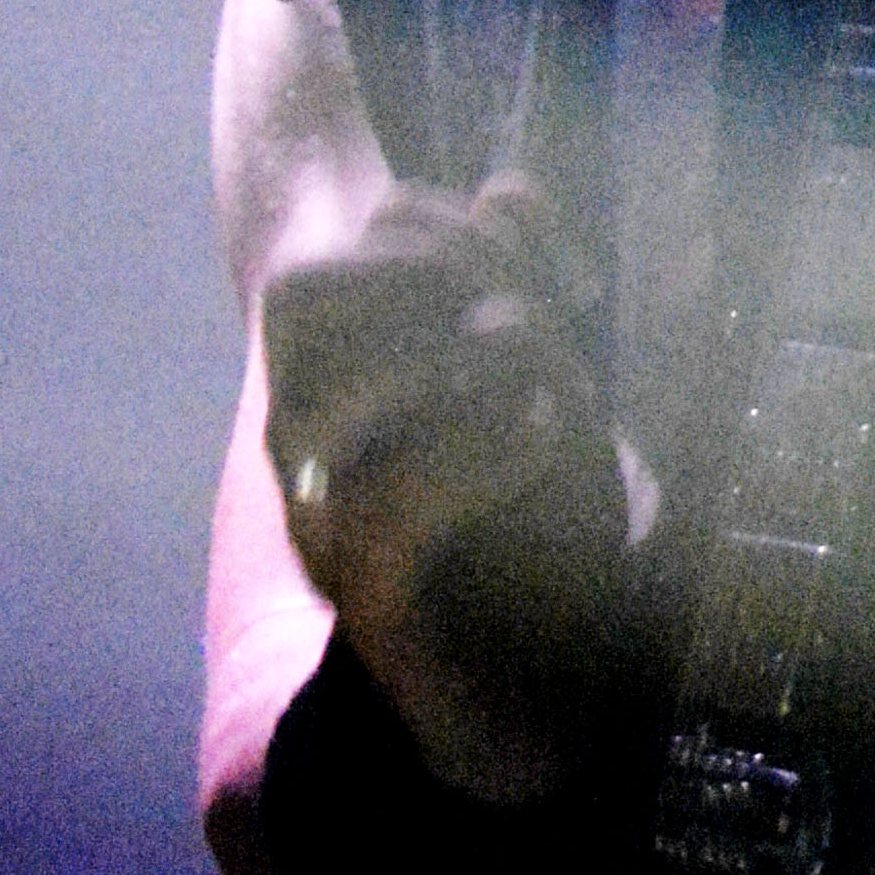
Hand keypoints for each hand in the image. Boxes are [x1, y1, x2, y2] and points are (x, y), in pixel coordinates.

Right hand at [260, 180, 640, 797]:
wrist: (553, 686)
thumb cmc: (546, 514)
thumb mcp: (549, 369)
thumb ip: (522, 272)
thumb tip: (509, 188)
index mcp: (332, 369)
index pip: (345, 236)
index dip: (449, 219)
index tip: (573, 273)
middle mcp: (302, 438)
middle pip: (308, 292)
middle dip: (446, 276)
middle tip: (552, 320)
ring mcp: (318, 517)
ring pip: (320, 395)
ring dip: (446, 357)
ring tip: (542, 373)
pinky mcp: (367, 594)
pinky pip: (382, 506)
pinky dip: (472, 452)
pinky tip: (543, 434)